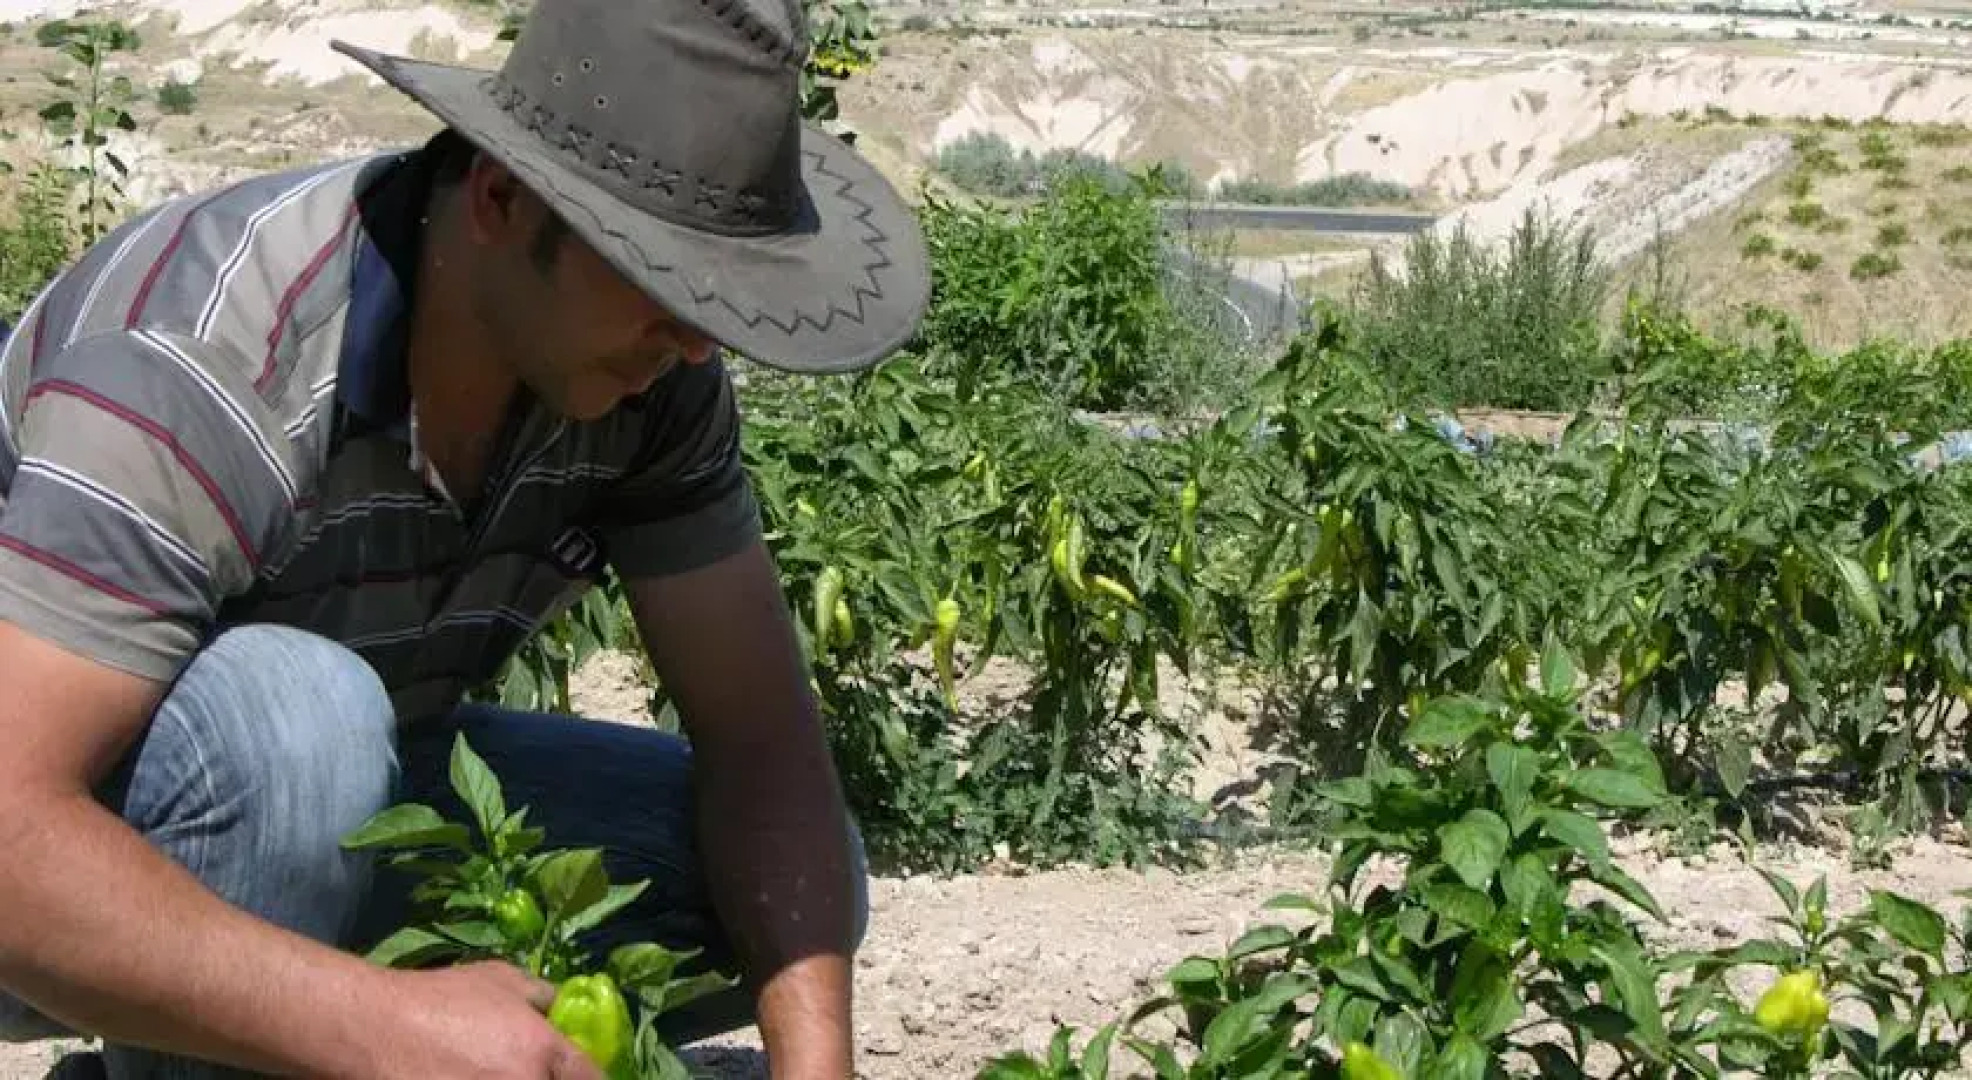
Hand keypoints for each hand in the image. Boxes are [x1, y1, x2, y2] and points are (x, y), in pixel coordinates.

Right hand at [370, 960, 604, 1079]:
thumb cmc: (439, 999)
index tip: (576, 1077)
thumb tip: (562, 1006)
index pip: (591, 1078)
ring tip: (485, 1075)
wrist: (373, 1029)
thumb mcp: (501, 978)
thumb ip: (541, 995)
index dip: (589, 1078)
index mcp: (543, 1051)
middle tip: (518, 1073)